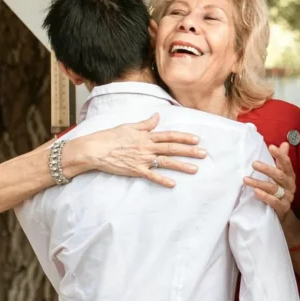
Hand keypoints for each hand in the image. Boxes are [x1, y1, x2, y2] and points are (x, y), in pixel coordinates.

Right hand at [74, 114, 205, 187]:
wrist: (95, 149)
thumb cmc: (110, 136)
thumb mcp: (129, 126)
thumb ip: (145, 124)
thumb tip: (157, 116)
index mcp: (146, 136)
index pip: (169, 135)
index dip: (184, 137)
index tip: (197, 139)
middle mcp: (147, 147)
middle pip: (172, 148)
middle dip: (189, 151)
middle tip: (204, 154)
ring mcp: (142, 159)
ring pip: (166, 162)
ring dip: (182, 166)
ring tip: (195, 169)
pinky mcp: (136, 170)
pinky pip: (152, 176)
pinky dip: (162, 180)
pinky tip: (173, 184)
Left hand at [244, 142, 295, 219]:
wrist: (284, 213)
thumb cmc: (281, 190)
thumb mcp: (281, 175)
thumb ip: (281, 160)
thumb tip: (284, 144)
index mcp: (290, 175)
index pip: (286, 164)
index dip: (280, 155)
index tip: (271, 147)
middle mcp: (290, 185)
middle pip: (279, 176)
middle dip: (267, 169)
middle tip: (254, 164)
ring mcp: (287, 197)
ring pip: (274, 188)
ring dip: (259, 183)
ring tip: (246, 179)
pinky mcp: (283, 208)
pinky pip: (274, 202)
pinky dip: (265, 197)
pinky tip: (256, 192)